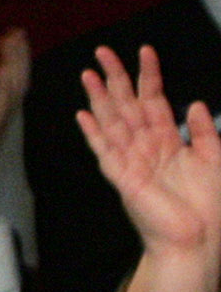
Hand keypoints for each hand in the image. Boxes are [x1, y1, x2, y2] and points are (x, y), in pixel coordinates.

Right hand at [81, 45, 220, 261]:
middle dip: (116, 77)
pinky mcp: (123, 177)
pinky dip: (94, 132)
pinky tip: (84, 115)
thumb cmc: (208, 208)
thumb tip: (195, 104)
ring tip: (89, 74)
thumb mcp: (216, 160)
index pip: (155, 100)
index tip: (145, 51)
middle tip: (102, 51)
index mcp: (168, 142)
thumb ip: (205, 133)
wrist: (197, 240)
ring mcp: (131, 161)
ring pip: (112, 121)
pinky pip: (105, 150)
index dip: (149, 75)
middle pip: (127, 104)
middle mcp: (146, 147)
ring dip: (99, 97)